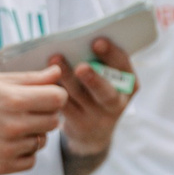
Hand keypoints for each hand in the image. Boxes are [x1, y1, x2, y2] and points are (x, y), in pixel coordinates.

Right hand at [0, 72, 69, 174]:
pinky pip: (31, 161)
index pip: (58, 99)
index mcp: (12, 100)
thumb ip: (29, 79)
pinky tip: (6, 142)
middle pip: (53, 121)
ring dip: (32, 134)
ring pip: (42, 141)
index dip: (53, 95)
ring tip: (9, 126)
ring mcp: (8, 148)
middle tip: (24, 111)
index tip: (43, 96)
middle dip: (43, 114)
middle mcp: (13, 125)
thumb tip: (57, 73)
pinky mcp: (2, 166)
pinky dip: (24, 153)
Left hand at [56, 39, 136, 159]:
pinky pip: (64, 106)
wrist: (94, 134)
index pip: (123, 66)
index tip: (97, 42)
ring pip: (79, 96)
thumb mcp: (109, 80)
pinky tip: (45, 76)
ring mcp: (98, 117)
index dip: (111, 54)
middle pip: (106, 92)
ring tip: (55, 60)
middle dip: (93, 79)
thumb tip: (77, 40)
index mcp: (129, 85)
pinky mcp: (79, 125)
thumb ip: (99, 63)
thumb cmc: (99, 94)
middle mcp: (117, 103)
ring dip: (66, 78)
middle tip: (81, 67)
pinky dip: (54, 89)